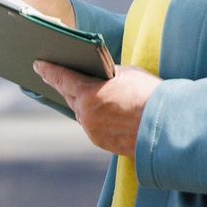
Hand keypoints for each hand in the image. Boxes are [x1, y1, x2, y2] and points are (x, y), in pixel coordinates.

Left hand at [33, 62, 158, 156]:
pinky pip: (92, 125)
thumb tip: (98, 76)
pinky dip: (93, 116)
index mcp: (89, 93)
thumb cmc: (151, 94)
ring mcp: (91, 130)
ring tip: (79, 91)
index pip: (62, 78)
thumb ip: (108, 75)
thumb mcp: (128, 74)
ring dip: (80, 102)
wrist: (169, 125)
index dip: (48, 70)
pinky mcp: (99, 141)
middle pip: (69, 96)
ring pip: (80, 112)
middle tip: (53, 75)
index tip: (38, 65)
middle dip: (63, 85)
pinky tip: (98, 110)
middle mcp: (85, 114)